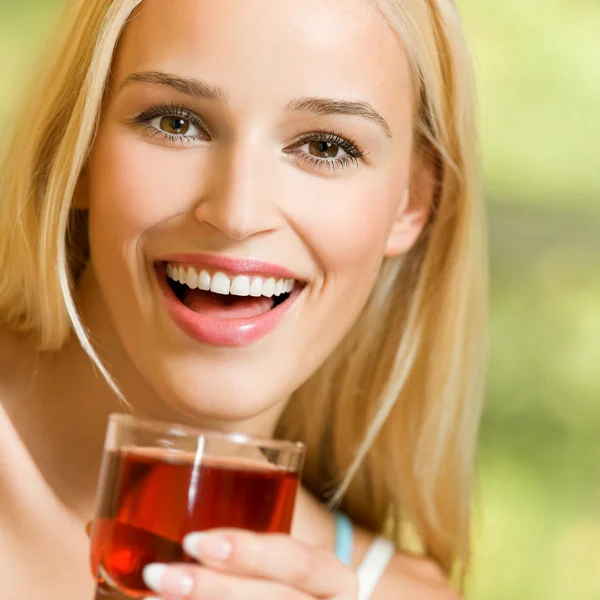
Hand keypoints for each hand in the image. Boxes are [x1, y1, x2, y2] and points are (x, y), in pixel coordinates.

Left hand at [141, 529, 357, 599]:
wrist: (297, 599)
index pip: (298, 563)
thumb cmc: (280, 575)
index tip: (193, 540)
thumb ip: (251, 534)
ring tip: (151, 597)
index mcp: (333, 580)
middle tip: (158, 573)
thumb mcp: (280, 555)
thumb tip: (186, 498)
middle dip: (212, 590)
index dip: (249, 553)